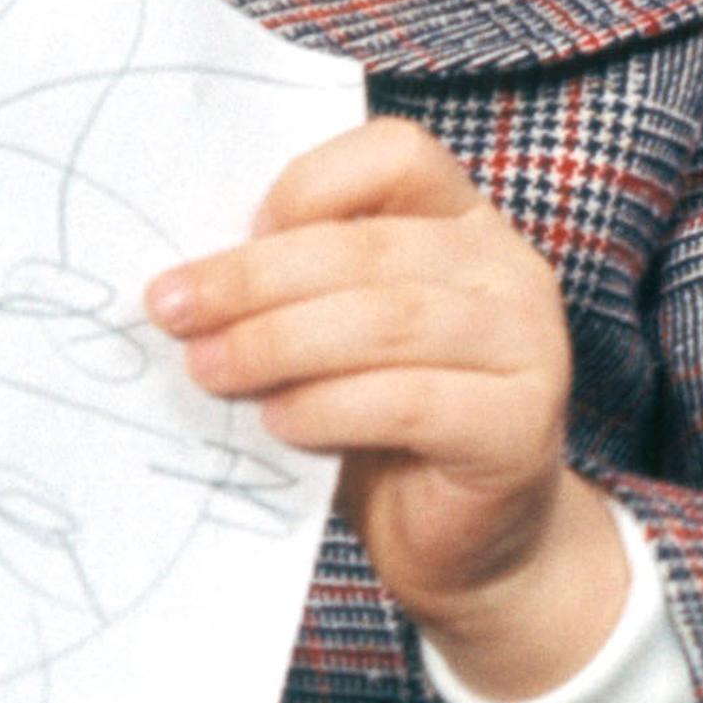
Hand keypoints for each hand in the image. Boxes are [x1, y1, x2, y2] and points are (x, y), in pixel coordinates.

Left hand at [147, 116, 627, 698]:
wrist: (468, 547)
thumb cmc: (383, 430)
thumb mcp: (336, 337)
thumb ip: (298, 290)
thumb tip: (187, 278)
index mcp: (465, 224)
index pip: (397, 155)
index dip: (308, 185)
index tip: (231, 235)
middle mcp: (510, 271)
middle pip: (374, 245)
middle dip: (256, 277)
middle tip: (174, 310)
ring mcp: (528, 347)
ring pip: (390, 320)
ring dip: (281, 342)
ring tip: (211, 369)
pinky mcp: (520, 427)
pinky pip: (412, 401)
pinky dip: (332, 407)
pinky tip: (281, 423)